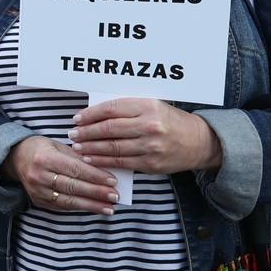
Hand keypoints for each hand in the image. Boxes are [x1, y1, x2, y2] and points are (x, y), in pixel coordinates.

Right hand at [7, 136, 119, 214]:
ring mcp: (38, 191)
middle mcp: (39, 176)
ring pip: (68, 200)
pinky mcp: (39, 201)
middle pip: (72, 187)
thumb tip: (103, 168)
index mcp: (45, 158)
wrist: (16, 158)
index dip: (95, 176)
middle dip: (96, 193)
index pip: (74, 169)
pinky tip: (94, 208)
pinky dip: (80, 207)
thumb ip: (78, 157)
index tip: (113, 181)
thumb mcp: (58, 146)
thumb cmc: (42, 149)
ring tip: (109, 208)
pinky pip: (62, 206)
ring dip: (91, 205)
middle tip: (115, 196)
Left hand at [68, 98, 222, 174]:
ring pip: (112, 147)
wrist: (198, 142)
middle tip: (72, 134)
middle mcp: (149, 125)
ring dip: (91, 148)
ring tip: (78, 147)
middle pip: (109, 129)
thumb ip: (127, 109)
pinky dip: (103, 161)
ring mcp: (150, 146)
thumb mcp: (151, 106)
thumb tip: (94, 114)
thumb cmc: (169, 121)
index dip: (90, 114)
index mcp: (148, 106)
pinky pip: (121, 162)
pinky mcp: (151, 164)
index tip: (77, 119)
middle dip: (86, 132)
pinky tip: (91, 160)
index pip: (111, 109)